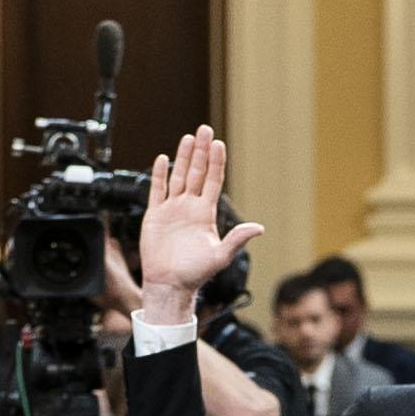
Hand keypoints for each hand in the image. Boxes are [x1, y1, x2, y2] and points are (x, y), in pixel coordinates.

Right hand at [134, 127, 257, 305]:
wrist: (170, 285)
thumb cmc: (195, 274)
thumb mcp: (221, 256)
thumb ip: (237, 239)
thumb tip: (259, 228)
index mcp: (205, 214)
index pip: (213, 181)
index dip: (216, 162)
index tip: (218, 144)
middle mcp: (189, 208)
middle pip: (197, 172)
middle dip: (201, 151)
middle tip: (205, 129)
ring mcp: (172, 210)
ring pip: (178, 176)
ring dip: (183, 157)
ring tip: (188, 138)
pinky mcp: (155, 216)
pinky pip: (157, 191)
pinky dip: (159, 175)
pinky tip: (161, 160)